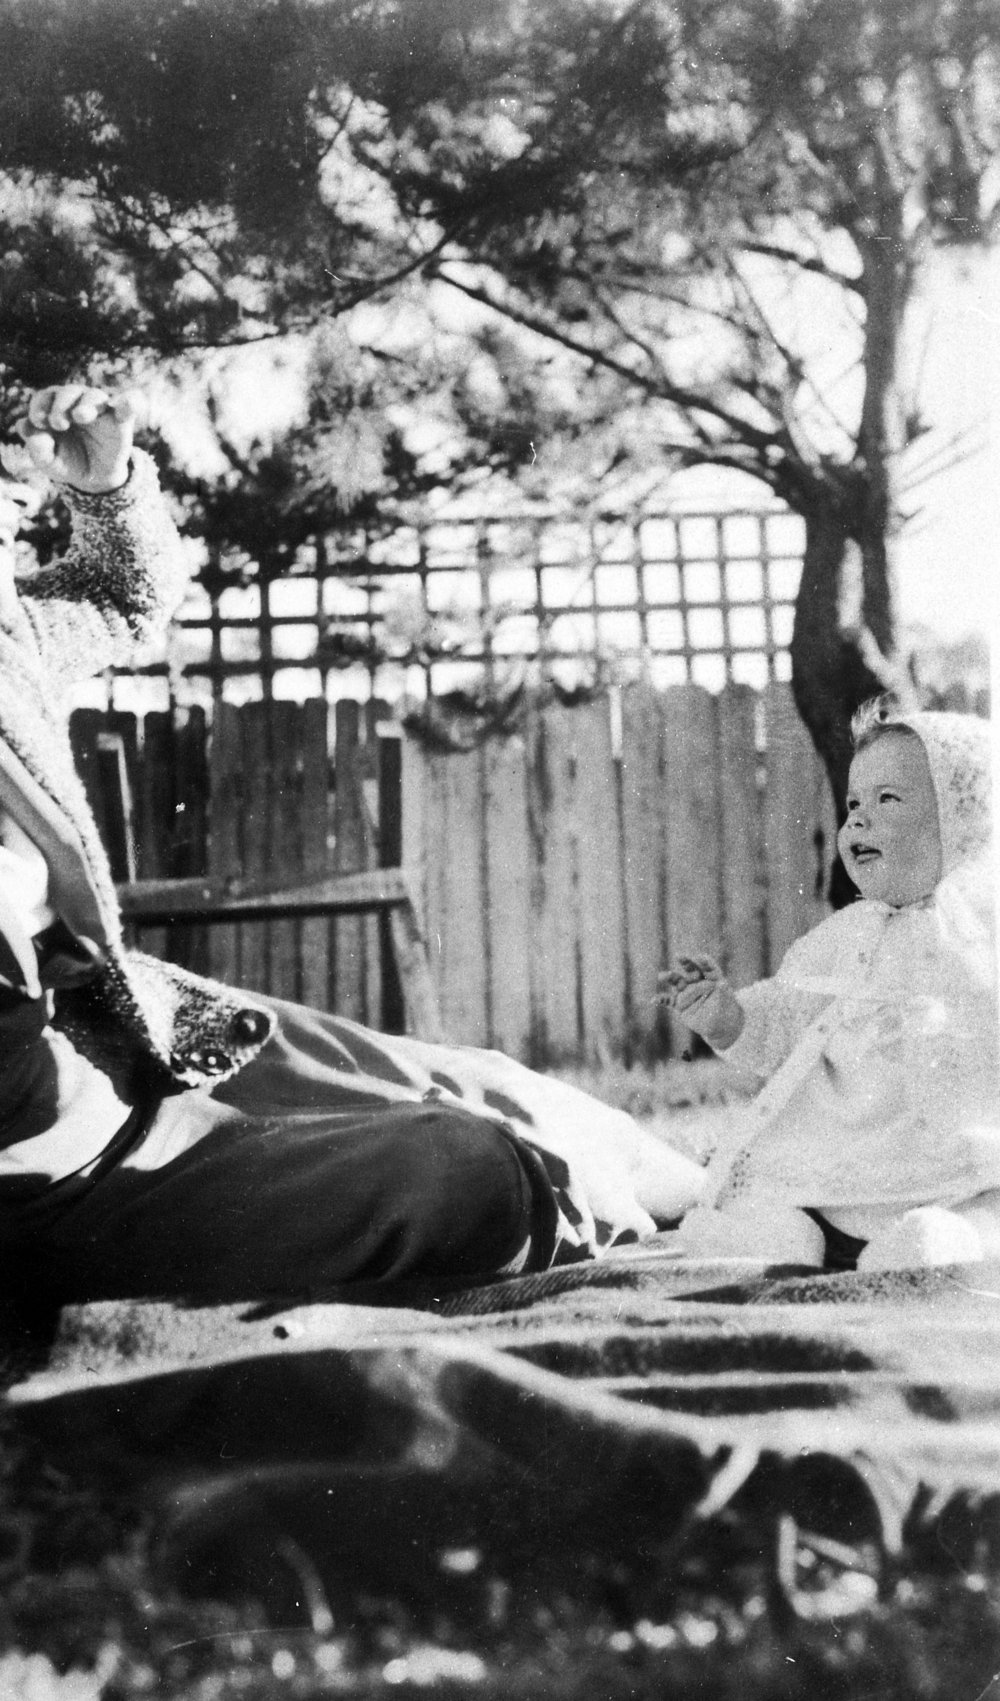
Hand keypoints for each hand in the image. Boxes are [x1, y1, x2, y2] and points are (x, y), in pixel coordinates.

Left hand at [6, 386, 135, 493]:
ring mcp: (101, 410)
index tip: (39, 422)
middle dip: (60, 405)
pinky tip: (123, 406)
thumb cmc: (69, 463)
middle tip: (58, 424)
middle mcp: (79, 403)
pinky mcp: (122, 420)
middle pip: (68, 391)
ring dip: (85, 404)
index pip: (46, 396)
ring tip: (80, 416)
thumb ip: (36, 447)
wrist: (95, 480)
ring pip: (93, 395)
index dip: (40, 405)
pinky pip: (129, 404)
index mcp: (57, 408)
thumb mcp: (49, 462)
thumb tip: (23, 426)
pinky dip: (129, 402)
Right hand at [657, 954, 744, 1050]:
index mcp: (711, 977)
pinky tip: (653, 1000)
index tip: (701, 957)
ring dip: (669, 976)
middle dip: (685, 962)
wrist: (719, 1023)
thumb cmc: (723, 1008)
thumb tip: (722, 984)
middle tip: (679, 956)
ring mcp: (687, 992)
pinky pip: (668, 1001)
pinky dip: (661, 1000)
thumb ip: (723, 992)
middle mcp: (697, 981)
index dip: (705, 962)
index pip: (708, 967)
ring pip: (677, 982)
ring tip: (662, 976)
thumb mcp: (726, 1000)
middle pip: (690, 969)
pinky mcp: (679, 1004)